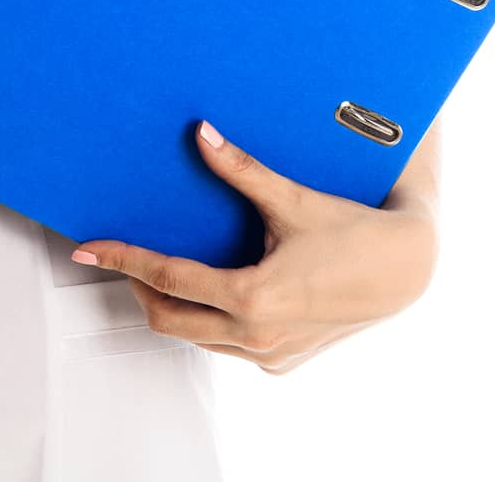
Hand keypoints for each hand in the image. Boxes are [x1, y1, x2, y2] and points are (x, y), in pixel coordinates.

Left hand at [70, 120, 439, 373]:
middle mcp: (256, 335)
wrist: (406, 270)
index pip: (167, 278)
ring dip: (174, 306)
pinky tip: (212, 291)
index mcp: (251, 297)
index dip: (122, 259)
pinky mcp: (282, 361)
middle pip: (169, 319)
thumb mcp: (291, 199)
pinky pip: (228, 346)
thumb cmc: (354, 233)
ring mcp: (269, 355)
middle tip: (124, 257)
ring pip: (197, 337)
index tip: (88, 248)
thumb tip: (201, 133)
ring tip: (163, 270)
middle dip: (140, 287)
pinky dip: (209, 322)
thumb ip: (241, 169)